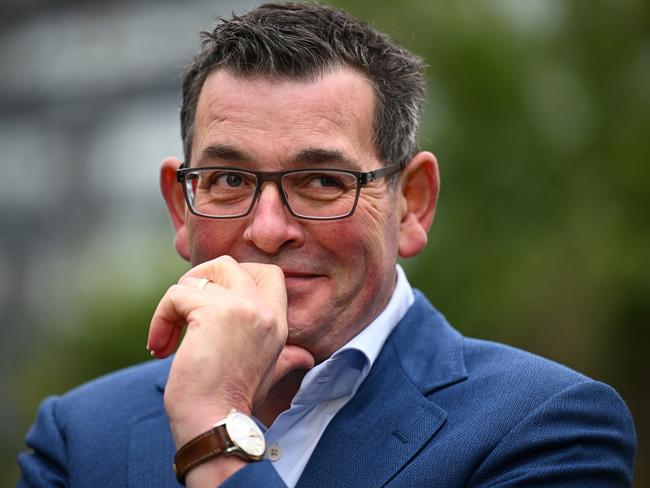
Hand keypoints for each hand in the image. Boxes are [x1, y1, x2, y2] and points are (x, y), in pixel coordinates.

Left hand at [147, 255, 313, 447]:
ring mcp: (242, 308)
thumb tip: (306, 358)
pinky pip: (176, 295)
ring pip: (198, 277)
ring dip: (174, 303)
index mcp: (278, 322)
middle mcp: (264, 310)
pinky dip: (160, 319)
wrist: (217, 426)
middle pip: (229, 264)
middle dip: (200, 280)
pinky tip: (160, 347)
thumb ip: (286, 358)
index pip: (268, 273)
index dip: (234, 278)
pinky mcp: (213, 312)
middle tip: (184, 311)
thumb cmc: (234, 403)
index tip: (210, 306)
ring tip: (168, 335)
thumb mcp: (267, 374)